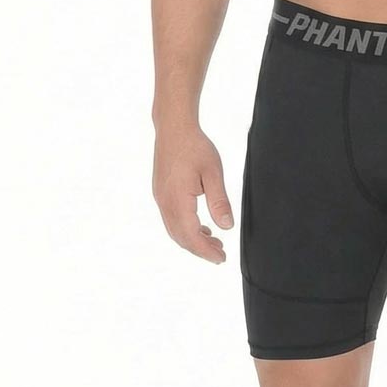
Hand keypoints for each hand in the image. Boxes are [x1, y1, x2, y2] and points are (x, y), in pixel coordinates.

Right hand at [153, 122, 233, 262]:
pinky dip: (185, 228)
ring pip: (174, 230)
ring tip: (214, 243)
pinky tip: (201, 226)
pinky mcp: (161, 193)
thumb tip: (227, 227)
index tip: (221, 258)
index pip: (191, 235)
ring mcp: (160, 198)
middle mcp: (164, 202)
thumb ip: (219, 201)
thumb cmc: (195, 146)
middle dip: (200, 249)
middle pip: (180, 237)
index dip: (206, 251)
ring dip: (193, 240)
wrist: (173, 128)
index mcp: (177, 200)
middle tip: (221, 254)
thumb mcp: (214, 172)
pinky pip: (171, 219)